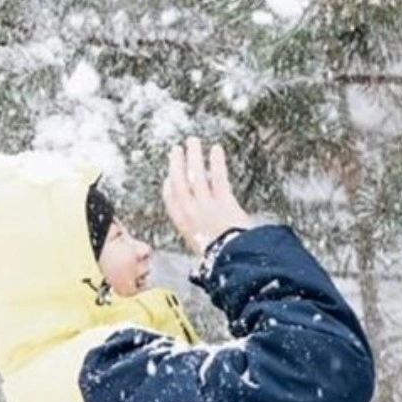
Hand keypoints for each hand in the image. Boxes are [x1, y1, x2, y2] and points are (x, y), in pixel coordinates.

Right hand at [162, 137, 252, 255]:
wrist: (232, 260)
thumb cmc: (220, 260)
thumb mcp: (204, 254)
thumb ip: (202, 244)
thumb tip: (206, 249)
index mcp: (183, 225)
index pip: (171, 200)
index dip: (169, 187)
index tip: (169, 177)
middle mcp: (191, 212)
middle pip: (179, 182)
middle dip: (177, 164)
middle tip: (176, 150)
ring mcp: (206, 204)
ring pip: (196, 174)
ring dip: (193, 156)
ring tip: (192, 141)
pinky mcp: (223, 200)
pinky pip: (217, 176)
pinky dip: (216, 162)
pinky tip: (216, 149)